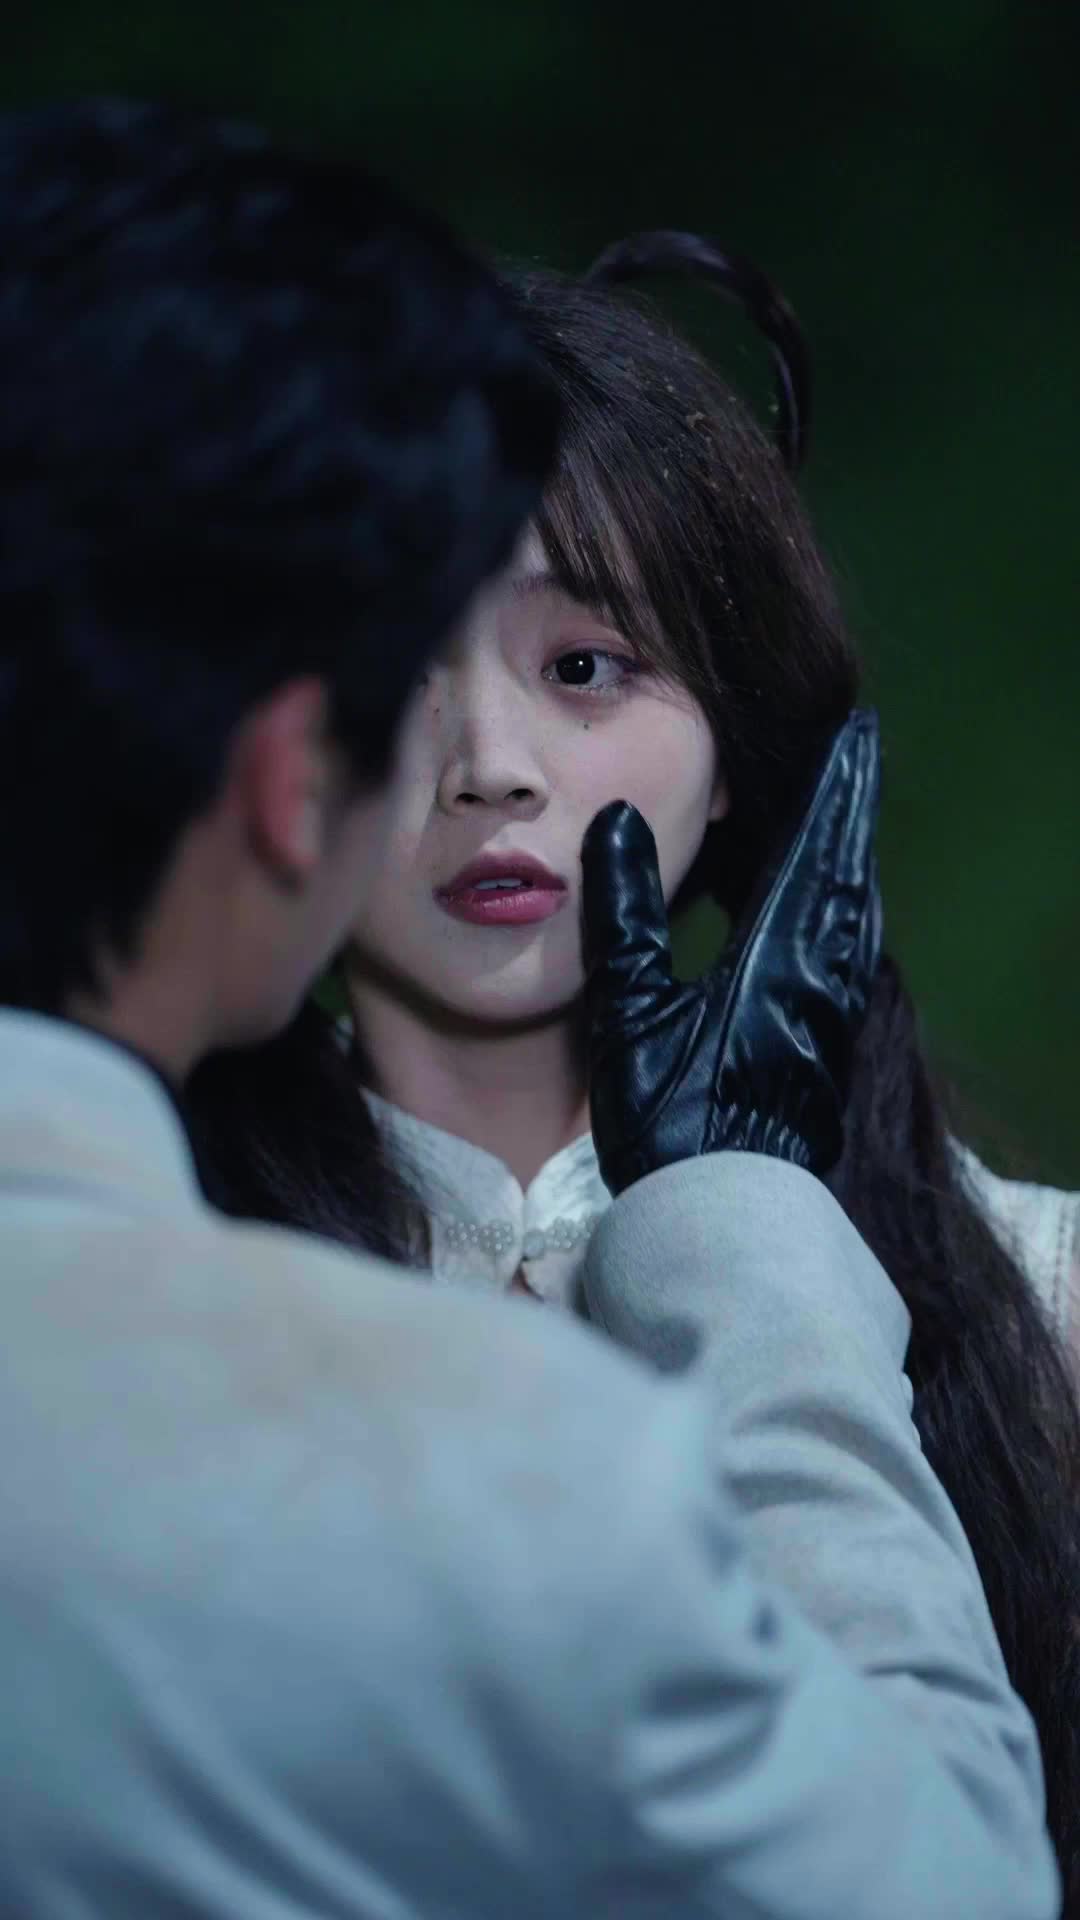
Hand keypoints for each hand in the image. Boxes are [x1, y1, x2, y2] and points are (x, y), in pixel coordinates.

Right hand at [581, 709, 881, 1194]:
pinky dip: (844, 906)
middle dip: (850, 806)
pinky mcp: (828, 1045)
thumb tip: (618, 820)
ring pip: (856, 912)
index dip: (834, 782)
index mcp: (781, 957)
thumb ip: (625, 912)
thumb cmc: (671, 1117)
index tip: (854, 730)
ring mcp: (833, 1014)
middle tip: (854, 752)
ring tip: (842, 816)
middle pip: (849, 869)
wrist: (723, 1214)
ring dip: (851, 854)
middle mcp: (824, 977)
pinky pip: (849, 950)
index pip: (817, 845)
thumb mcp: (631, 1008)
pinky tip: (830, 914)